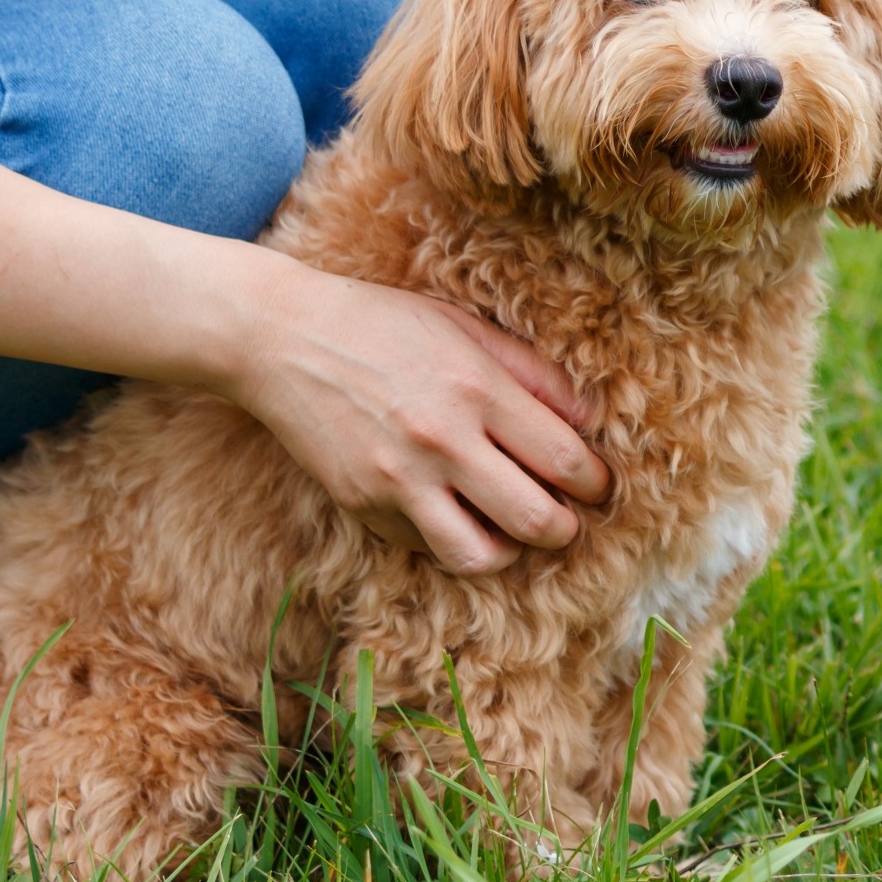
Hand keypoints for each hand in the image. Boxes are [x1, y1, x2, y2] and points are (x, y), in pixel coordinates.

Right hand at [228, 262, 610, 575]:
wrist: (284, 338)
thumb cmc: (384, 325)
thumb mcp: (467, 329)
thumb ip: (533, 374)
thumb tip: (588, 419)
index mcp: (478, 389)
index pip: (564, 459)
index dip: (595, 482)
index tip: (598, 485)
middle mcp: (443, 440)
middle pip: (535, 519)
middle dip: (565, 528)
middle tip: (566, 519)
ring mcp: (400, 479)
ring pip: (481, 556)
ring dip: (510, 551)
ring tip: (513, 531)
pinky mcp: (364, 505)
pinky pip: (426, 547)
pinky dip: (452, 540)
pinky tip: (458, 516)